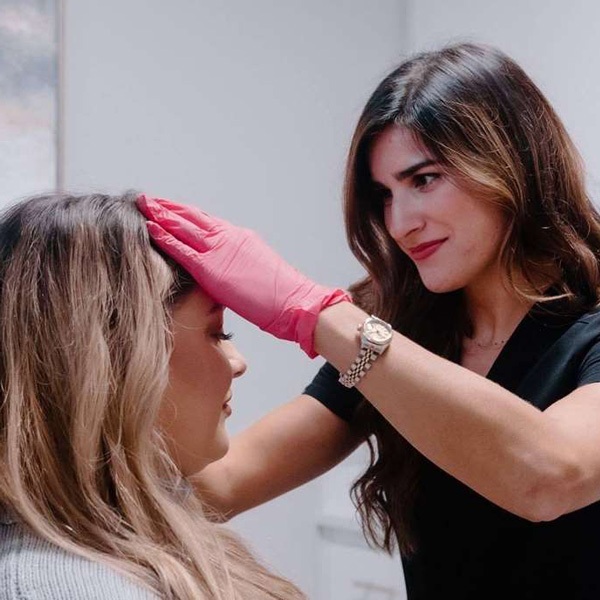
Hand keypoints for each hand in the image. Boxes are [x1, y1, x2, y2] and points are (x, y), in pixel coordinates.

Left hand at [137, 195, 350, 356]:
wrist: (296, 302)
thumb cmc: (282, 295)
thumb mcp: (258, 270)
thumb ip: (239, 263)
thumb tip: (227, 269)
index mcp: (239, 238)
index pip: (206, 221)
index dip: (184, 213)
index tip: (168, 208)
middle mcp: (229, 237)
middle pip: (192, 217)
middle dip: (168, 207)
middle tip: (148, 199)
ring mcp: (221, 250)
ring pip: (184, 226)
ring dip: (161, 215)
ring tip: (142, 205)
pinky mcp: (213, 268)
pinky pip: (183, 248)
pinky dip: (165, 236)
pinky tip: (149, 228)